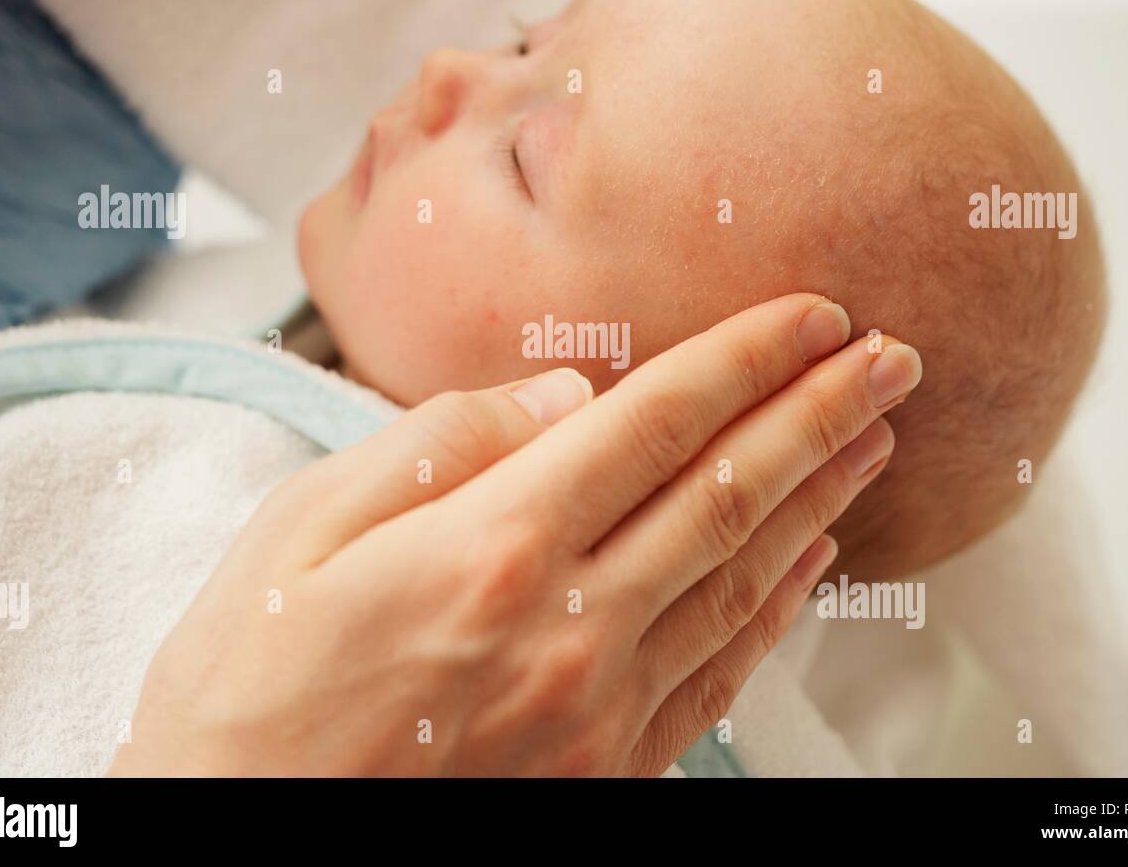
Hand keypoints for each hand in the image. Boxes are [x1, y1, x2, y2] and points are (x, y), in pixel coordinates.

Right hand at [109, 293, 920, 775]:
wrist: (234, 835)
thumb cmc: (249, 681)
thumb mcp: (304, 523)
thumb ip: (445, 441)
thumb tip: (567, 396)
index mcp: (495, 546)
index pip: (656, 421)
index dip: (747, 358)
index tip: (814, 314)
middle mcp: (570, 625)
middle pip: (728, 491)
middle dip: (822, 411)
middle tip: (893, 358)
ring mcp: (598, 709)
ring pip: (744, 579)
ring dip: (822, 498)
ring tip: (876, 437)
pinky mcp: (605, 771)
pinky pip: (719, 675)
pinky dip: (778, 609)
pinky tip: (814, 562)